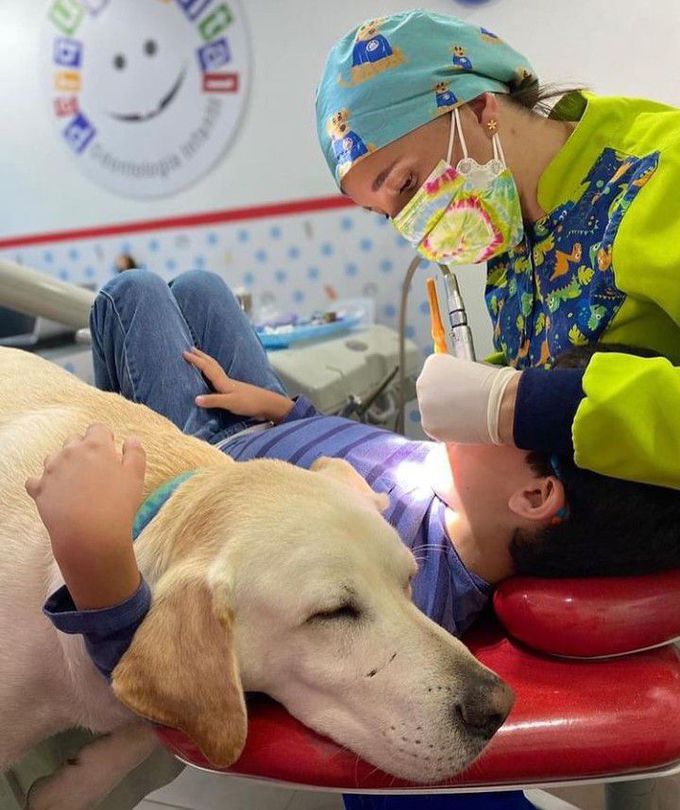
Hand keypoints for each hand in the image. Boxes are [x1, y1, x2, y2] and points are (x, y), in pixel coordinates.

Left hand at [25, 424, 144, 608]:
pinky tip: (55, 494)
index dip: (104, 438)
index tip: (109, 452)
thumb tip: (131, 439)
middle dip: (83, 451)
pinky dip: (43, 484)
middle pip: (74, 440)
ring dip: (63, 465)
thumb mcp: (136, 477)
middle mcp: (71, 452)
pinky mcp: (39, 488)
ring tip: (75, 484)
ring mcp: (51, 469)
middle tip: (94, 471)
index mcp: (96, 446)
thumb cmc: (117, 505)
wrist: (90, 535)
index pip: (97, 428)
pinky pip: (35, 480)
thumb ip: (135, 453)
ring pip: (54, 458)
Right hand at [184, 347, 293, 422]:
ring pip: (215, 369)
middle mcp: (226, 380)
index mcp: (223, 382)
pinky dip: (212, 372)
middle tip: (191, 348)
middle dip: (201, 356)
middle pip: (211, 364)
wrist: (268, 405)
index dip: (195, 360)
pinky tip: (213, 376)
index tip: (184, 353)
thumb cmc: (250, 403)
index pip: (206, 368)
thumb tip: (195, 399)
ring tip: (199, 358)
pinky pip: (219, 376)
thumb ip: (213, 401)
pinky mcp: (234, 390)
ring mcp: (231, 384)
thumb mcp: (230, 403)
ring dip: (206, 362)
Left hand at [416, 354, 519, 443]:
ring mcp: (423, 405)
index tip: (461, 389)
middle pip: (430, 393)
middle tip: (463, 405)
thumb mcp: (472, 368)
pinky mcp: (428, 426)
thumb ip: (456, 376)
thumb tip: (455, 386)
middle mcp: (423, 382)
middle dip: (442, 399)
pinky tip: (463, 425)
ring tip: (466, 416)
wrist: (500, 404)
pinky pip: (436, 428)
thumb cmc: (493, 384)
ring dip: (444, 415)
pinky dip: (447, 429)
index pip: (434, 374)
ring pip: (431, 412)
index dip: (449, 383)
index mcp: (433, 363)